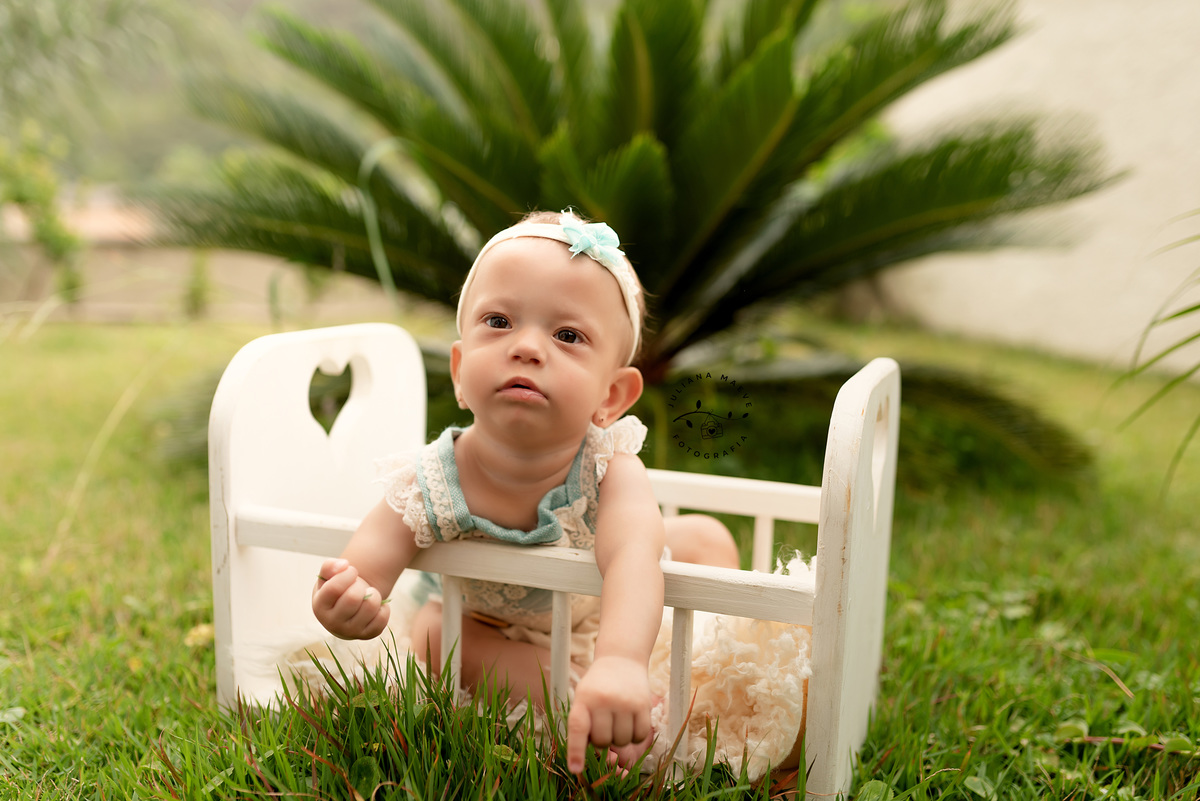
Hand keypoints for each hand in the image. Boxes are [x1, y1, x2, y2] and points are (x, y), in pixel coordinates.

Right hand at [311, 558, 389, 639]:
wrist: (348, 609)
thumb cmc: (338, 589)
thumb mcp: (329, 577)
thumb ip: (330, 566)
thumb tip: (344, 565)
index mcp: (319, 606)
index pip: (334, 588)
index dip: (348, 574)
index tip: (351, 571)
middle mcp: (332, 623)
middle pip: (353, 598)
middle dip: (360, 585)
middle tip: (359, 585)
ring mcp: (350, 632)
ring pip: (370, 606)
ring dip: (374, 594)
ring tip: (368, 594)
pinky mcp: (367, 635)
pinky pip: (382, 618)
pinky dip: (383, 607)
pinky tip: (375, 606)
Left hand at [566, 655, 652, 773]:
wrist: (621, 659)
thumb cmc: (598, 685)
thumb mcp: (583, 696)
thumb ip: (582, 722)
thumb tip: (585, 755)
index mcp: (584, 699)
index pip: (577, 728)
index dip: (575, 751)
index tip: (575, 770)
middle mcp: (604, 700)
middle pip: (603, 742)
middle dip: (603, 739)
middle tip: (604, 723)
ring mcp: (625, 702)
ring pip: (623, 741)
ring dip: (620, 738)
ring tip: (617, 720)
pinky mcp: (643, 704)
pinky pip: (640, 736)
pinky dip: (635, 735)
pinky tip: (631, 722)